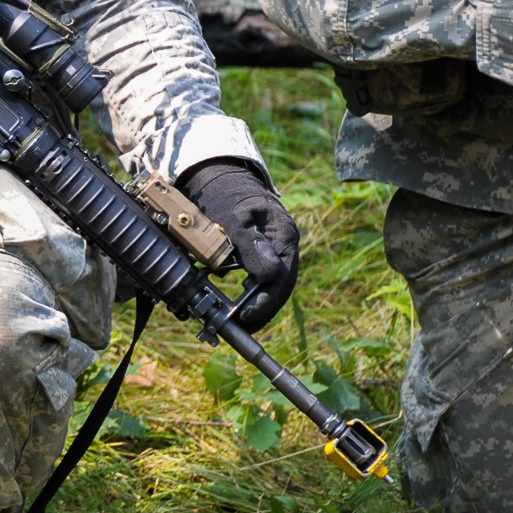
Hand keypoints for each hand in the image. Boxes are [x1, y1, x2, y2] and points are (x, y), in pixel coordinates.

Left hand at [178, 160, 297, 331]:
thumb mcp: (235, 218)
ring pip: (273, 286)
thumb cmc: (229, 198)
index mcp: (285, 236)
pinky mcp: (266, 255)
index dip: (265, 300)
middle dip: (264, 310)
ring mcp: (278, 251)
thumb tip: (268, 276)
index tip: (247, 315)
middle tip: (244, 328)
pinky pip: (263, 279)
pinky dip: (253, 294)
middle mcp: (286, 246)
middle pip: (281, 286)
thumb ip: (250, 244)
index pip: (282, 277)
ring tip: (242, 324)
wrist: (225, 185)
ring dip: (259, 306)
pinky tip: (240, 307)